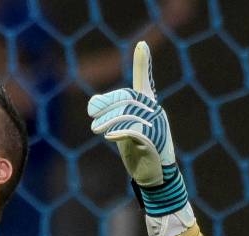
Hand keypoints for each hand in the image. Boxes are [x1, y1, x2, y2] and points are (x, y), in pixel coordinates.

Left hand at [87, 41, 192, 235]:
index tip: (141, 45)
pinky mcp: (153, 141)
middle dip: (106, 105)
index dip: (143, 64)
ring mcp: (156, 125)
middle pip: (127, 98)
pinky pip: (134, 130)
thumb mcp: (122, 129)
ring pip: (128, 113)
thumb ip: (112, 115)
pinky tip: (109, 137)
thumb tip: (94, 103)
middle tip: (92, 117)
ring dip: (108, 119)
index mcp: (148, 106)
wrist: (155, 176)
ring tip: (96, 129)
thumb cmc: (137, 152)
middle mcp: (154, 111)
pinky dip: (119, 131)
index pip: (145, 81)